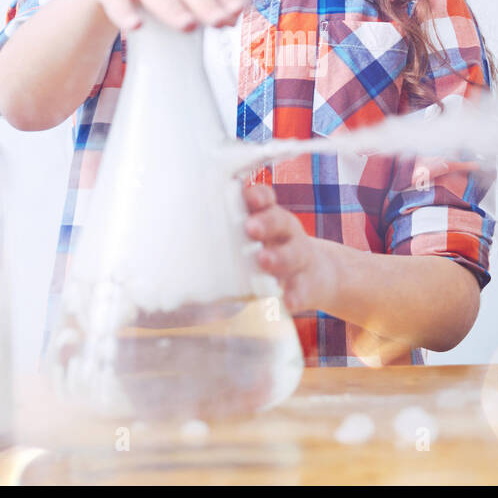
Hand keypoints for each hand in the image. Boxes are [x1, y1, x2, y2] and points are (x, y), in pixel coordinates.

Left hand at [241, 183, 337, 314]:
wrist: (322, 275)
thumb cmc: (275, 251)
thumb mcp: (260, 235)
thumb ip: (230, 231)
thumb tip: (175, 236)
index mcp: (271, 218)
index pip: (266, 199)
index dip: (258, 196)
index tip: (248, 198)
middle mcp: (287, 234)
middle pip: (280, 221)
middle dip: (265, 223)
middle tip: (250, 228)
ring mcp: (300, 259)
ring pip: (293, 254)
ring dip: (278, 257)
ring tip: (264, 260)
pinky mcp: (309, 285)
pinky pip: (303, 289)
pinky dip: (295, 295)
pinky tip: (287, 302)